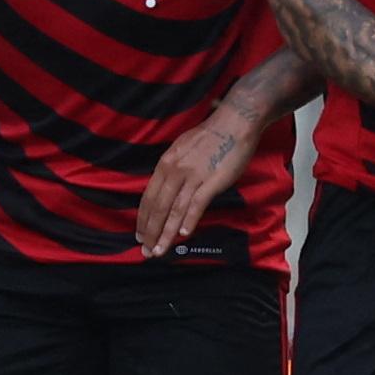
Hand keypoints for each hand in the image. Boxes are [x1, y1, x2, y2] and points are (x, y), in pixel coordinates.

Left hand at [137, 99, 265, 255]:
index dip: (143, 219)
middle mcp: (175, 171)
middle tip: (146, 251)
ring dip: (165, 233)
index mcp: (165, 164)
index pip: (149, 197)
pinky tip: (183, 234)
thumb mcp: (181, 149)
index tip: (140, 235)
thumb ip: (172, 169)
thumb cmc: (210, 135)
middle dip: (150, 232)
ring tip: (159, 250)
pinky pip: (196, 204)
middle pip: (158, 207)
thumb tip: (166, 188)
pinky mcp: (211, 181)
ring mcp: (193, 176)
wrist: (234, 123)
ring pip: (174, 210)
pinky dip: (189, 220)